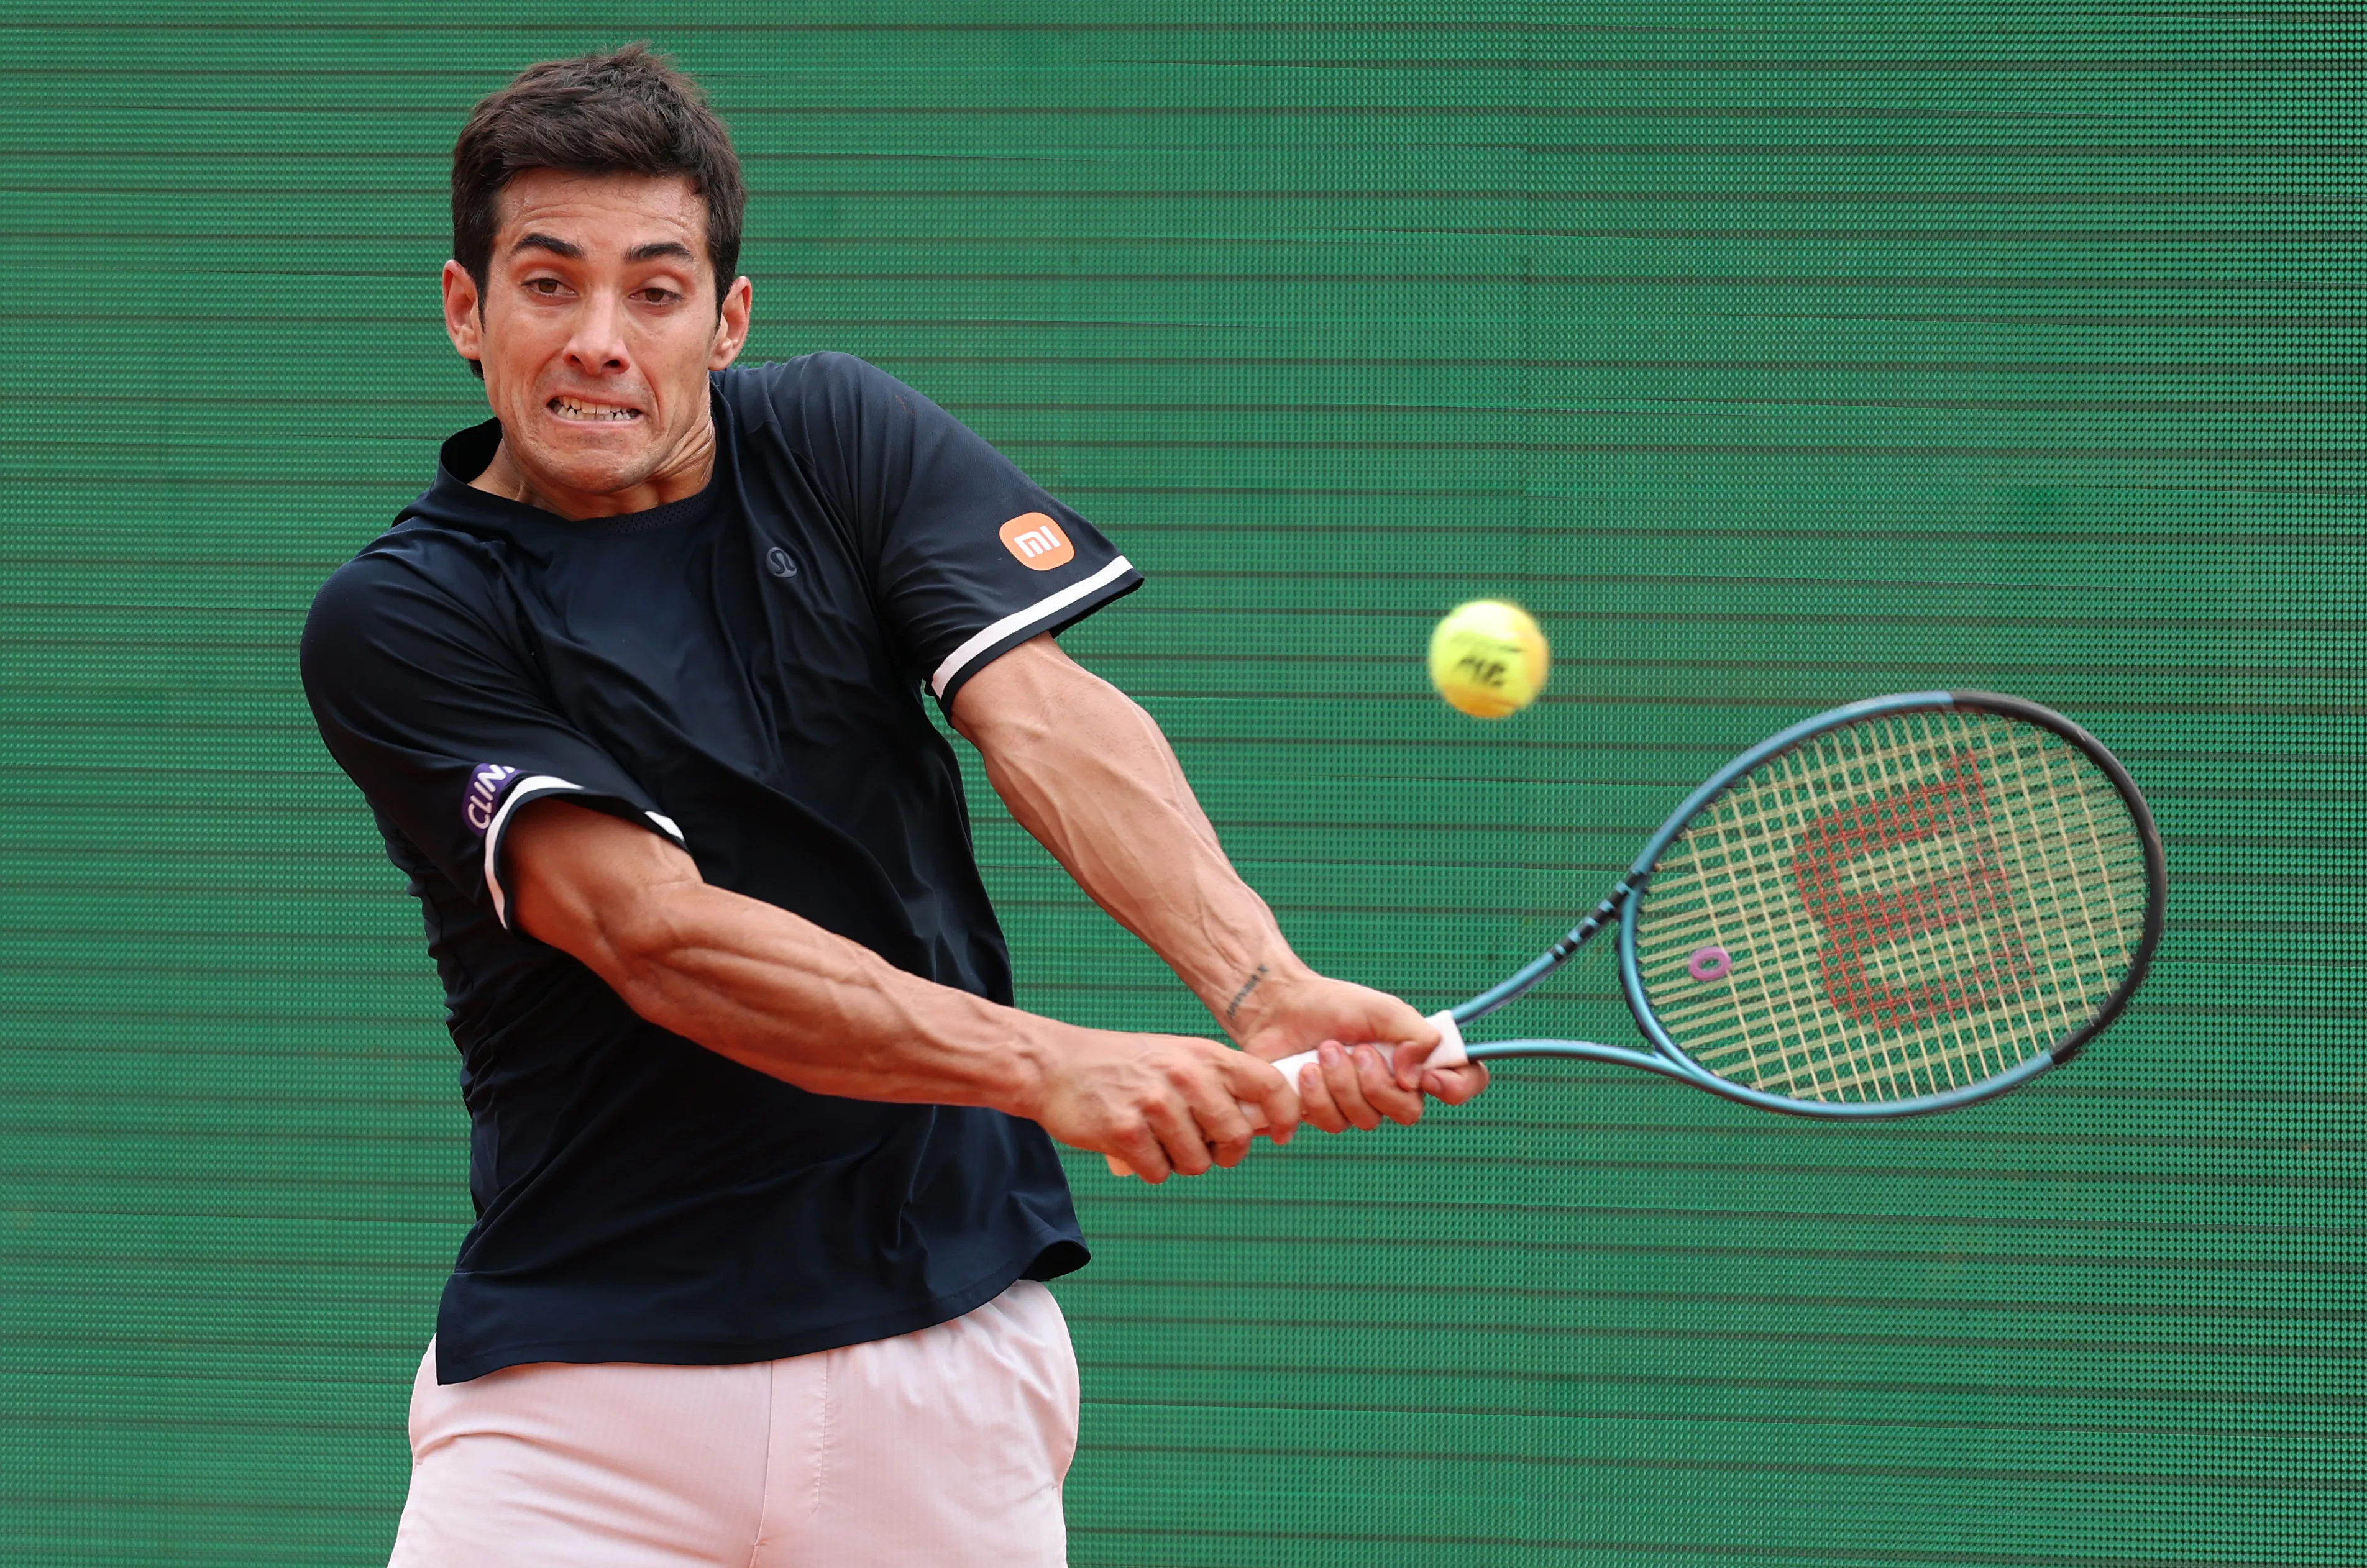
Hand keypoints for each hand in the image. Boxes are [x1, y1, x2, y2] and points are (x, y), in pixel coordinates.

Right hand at [1029, 1030, 1299, 1183]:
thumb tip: (1264, 1122)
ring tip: (1158, 1139)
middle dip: (1225, 1153)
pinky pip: (1159, 1172)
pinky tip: (1133, 1144)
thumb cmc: (1124, 1066)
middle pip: (1237, 1136)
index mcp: (1204, 1055)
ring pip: (1198, 1162)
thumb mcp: (1177, 1057)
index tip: (1283, 1134)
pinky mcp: (1125, 1131)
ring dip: (1181, 1161)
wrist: (1054, 1065)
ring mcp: (1155, 1103)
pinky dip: (1150, 1168)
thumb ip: (1219, 1082)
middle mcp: (1185, 1076)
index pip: (1269, 1084)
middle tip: (1203, 1147)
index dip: (1287, 1114)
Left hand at [1229, 968, 1489, 1133]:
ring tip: (1323, 1050)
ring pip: (1366, 1120)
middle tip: (1355, 1050)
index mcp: (1416, 1059)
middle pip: (1409, 1113)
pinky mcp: (1324, 1114)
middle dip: (1377, 1082)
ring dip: (1342, 1083)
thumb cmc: (1332, 1004)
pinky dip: (1317, 1095)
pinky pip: (1332, 1124)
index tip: (1427, 1076)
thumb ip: (1416, 1036)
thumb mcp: (1383, 1009)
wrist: (1278, 1008)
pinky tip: (1305, 1071)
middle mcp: (1393, 1087)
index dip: (1457, 1088)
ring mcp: (1358, 1105)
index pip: (1462, 1083)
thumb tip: (1419, 1078)